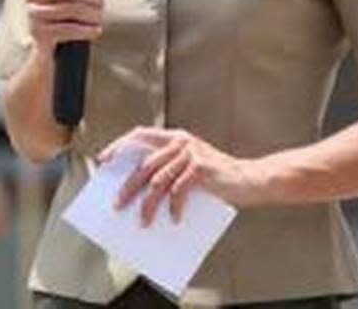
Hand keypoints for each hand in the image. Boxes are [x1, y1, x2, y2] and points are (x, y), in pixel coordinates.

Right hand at [26, 0, 112, 55]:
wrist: (52, 45)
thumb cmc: (66, 11)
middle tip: (101, 3)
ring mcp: (34, 12)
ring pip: (71, 9)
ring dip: (92, 14)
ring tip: (98, 17)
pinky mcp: (39, 32)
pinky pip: (68, 28)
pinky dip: (86, 30)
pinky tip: (95, 30)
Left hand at [98, 127, 268, 225]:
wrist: (253, 179)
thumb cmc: (217, 179)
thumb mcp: (189, 169)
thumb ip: (167, 172)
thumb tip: (135, 192)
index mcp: (174, 137)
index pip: (139, 135)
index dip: (119, 147)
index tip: (104, 161)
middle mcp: (180, 141)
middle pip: (143, 163)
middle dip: (127, 185)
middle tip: (117, 204)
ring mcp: (191, 153)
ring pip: (157, 180)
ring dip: (147, 203)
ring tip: (142, 221)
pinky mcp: (202, 168)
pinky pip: (179, 190)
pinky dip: (173, 207)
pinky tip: (173, 220)